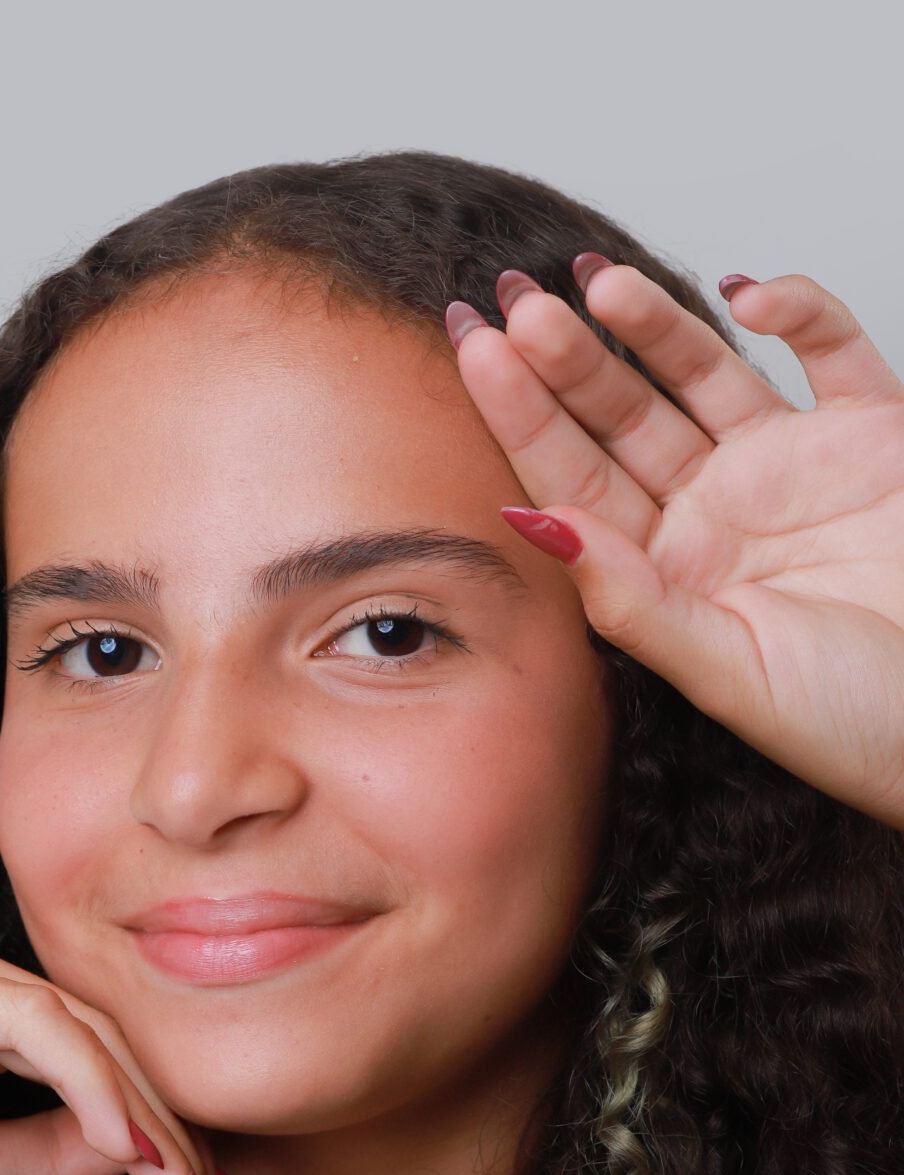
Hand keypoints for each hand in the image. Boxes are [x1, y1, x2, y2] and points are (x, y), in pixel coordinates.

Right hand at [0, 912, 253, 1174]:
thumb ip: (58, 1144)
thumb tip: (152, 1145)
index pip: (84, 1038)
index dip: (154, 1114)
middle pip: (92, 1028)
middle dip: (165, 1119)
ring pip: (75, 1025)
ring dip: (142, 1111)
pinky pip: (32, 1029)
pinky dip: (91, 1088)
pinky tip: (130, 1149)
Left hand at [447, 262, 903, 829]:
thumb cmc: (851, 721)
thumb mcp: (728, 673)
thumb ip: (632, 602)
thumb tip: (533, 523)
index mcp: (667, 573)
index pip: (576, 482)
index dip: (524, 418)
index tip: (478, 353)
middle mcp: (715, 511)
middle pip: (623, 419)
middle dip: (571, 364)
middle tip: (521, 307)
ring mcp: (787, 465)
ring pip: (705, 373)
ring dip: (654, 325)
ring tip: (596, 284)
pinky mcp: (869, 430)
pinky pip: (830, 349)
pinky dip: (797, 310)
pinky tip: (748, 295)